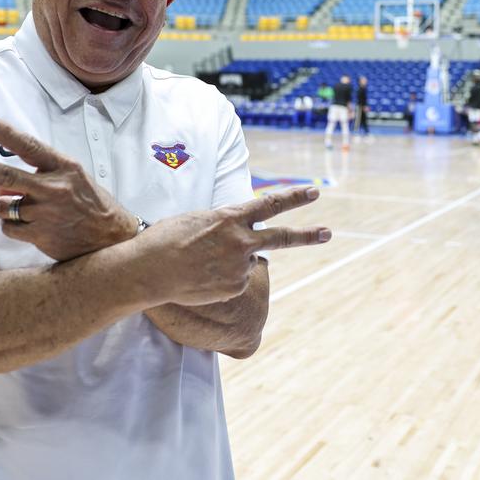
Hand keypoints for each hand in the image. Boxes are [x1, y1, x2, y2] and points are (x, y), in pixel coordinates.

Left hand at [0, 115, 138, 260]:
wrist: (114, 242)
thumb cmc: (91, 205)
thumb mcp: (73, 180)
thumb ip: (39, 176)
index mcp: (65, 167)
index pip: (29, 146)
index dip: (5, 133)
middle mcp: (54, 188)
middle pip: (4, 176)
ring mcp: (47, 213)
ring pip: (2, 206)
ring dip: (6, 208)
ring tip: (30, 211)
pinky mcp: (42, 236)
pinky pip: (9, 228)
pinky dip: (13, 227)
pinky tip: (34, 228)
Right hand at [140, 186, 329, 306]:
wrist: (152, 269)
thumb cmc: (167, 238)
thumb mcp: (199, 219)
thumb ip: (225, 225)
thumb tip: (237, 236)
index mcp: (232, 218)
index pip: (270, 204)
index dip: (294, 198)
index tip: (313, 192)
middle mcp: (242, 242)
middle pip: (282, 238)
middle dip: (307, 235)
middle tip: (327, 232)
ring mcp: (240, 267)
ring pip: (246, 262)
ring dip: (231, 262)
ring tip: (203, 261)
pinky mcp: (235, 288)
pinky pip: (235, 281)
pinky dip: (222, 279)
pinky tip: (202, 276)